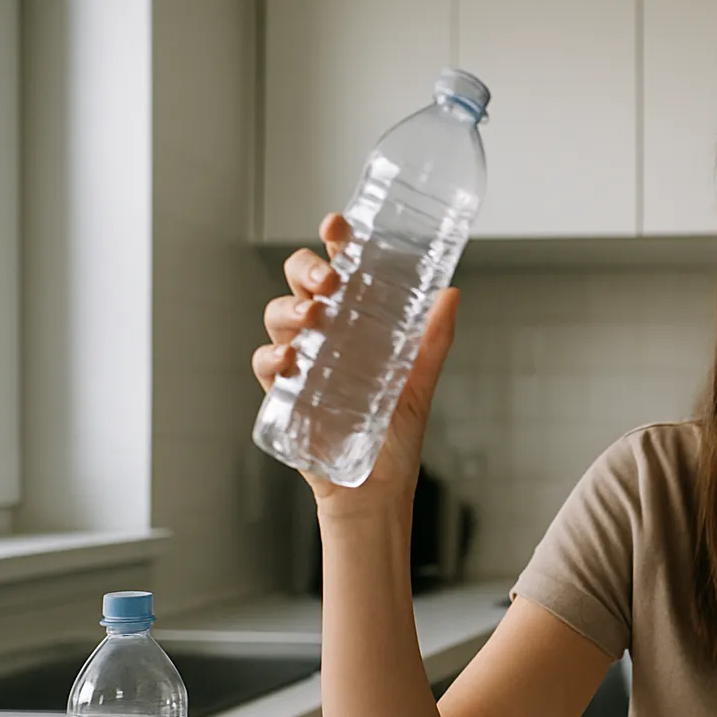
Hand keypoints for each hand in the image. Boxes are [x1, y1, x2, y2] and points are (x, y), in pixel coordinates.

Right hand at [253, 212, 459, 517]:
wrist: (376, 489)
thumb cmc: (394, 435)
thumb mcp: (419, 382)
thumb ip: (434, 340)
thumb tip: (451, 293)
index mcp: (354, 324)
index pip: (338, 272)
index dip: (333, 244)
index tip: (338, 226)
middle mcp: (323, 336)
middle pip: (300, 285)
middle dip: (307, 271)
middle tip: (330, 281)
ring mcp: (300, 362)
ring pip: (278, 317)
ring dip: (289, 310)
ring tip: (313, 319)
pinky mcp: (282, 394)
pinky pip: (265, 365)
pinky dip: (271, 358)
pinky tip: (289, 361)